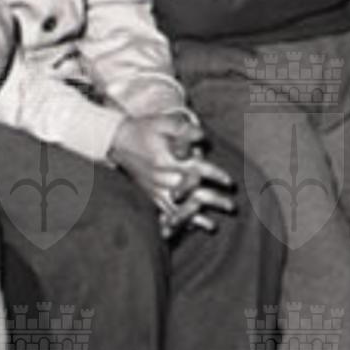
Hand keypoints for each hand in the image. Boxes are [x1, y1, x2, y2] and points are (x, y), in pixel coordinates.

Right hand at [110, 112, 236, 229]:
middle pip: (191, 193)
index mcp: (166, 160)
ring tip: (213, 226)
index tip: (229, 181)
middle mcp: (161, 178)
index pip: (196, 170)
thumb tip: (202, 136)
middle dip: (213, 200)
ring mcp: (154, 189)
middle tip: (231, 207)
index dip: (214, 175)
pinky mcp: (149, 195)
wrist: (117, 140)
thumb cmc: (143, 129)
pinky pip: (164, 212)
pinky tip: (188, 228)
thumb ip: (183, 129)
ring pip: (179, 208)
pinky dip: (177, 222)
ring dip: (197, 217)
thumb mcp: (163, 122)